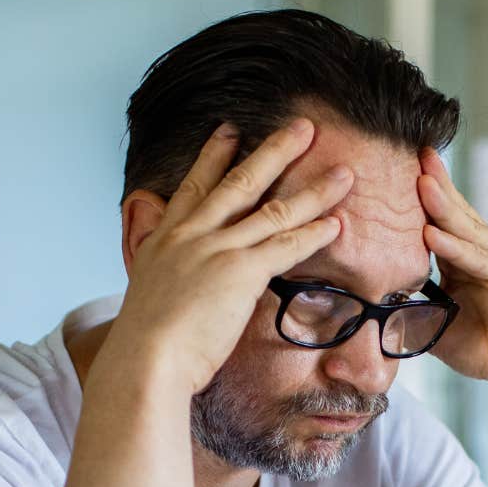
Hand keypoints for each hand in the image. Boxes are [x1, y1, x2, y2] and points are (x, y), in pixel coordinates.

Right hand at [108, 118, 353, 392]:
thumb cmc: (146, 344)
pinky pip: (285, 246)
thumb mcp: (149, 295)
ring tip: (342, 173)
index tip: (229, 131)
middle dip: (275, 151)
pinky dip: (313, 233)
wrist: (145, 358)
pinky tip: (336, 223)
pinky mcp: (240, 271)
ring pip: (274, 209)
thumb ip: (169, 276)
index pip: (194, 187)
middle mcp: (192, 234)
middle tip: (302, 128)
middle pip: (241, 182)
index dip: (213, 156)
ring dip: (312, 190)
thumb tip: (182, 282)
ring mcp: (217, 248)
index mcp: (166, 238)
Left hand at [416, 147, 487, 395]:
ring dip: (442, 207)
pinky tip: (433, 235)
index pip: (441, 217)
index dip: (423, 192)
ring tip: (418, 181)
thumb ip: (409, 312)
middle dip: (433, 181)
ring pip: (468, 230)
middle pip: (456, 211)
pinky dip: (458, 248)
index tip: (395, 165)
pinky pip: (483, 261)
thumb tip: (368, 307)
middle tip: (411, 151)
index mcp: (468, 256)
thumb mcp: (437, 327)